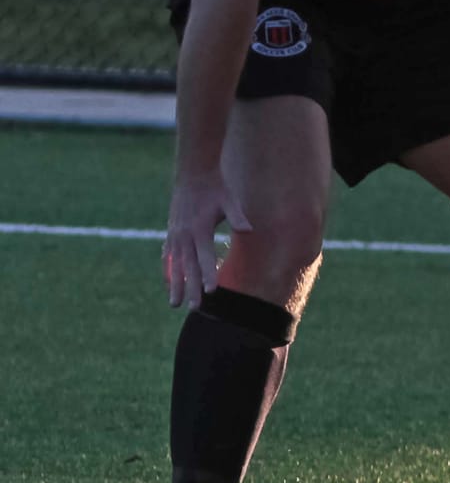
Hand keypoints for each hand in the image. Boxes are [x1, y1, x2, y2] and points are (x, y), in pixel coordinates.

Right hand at [163, 171, 251, 308]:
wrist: (193, 174)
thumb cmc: (216, 189)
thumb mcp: (229, 200)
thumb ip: (237, 216)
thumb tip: (248, 229)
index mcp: (199, 229)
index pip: (204, 257)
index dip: (208, 274)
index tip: (211, 291)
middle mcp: (184, 235)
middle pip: (188, 267)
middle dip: (191, 288)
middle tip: (194, 308)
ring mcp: (175, 235)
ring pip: (175, 265)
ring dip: (175, 285)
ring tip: (175, 304)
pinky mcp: (172, 233)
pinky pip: (168, 257)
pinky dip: (168, 270)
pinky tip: (168, 282)